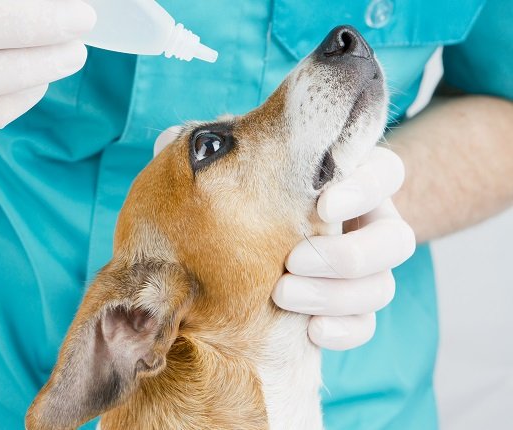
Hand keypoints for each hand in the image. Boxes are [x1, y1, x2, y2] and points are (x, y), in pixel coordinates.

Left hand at [272, 147, 415, 349]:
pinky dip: (342, 330)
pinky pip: (366, 325)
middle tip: (292, 260)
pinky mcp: (358, 307)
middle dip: (346, 256)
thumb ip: (271, 160)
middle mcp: (378, 224)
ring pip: (381, 288)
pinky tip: (311, 329)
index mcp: (364, 180)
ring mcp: (373, 269)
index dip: (364, 191)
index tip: (324, 205)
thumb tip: (224, 151)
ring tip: (282, 294)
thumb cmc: (266, 187)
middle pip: (396, 242)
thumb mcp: (273, 167)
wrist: (261, 228)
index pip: (387, 174)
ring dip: (333, 296)